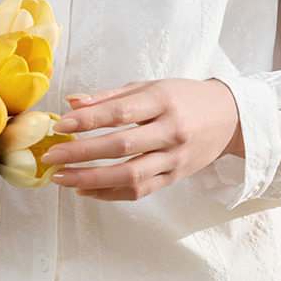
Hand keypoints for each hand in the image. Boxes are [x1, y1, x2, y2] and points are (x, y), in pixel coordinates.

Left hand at [41, 78, 242, 201]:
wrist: (229, 118)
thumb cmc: (183, 97)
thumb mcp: (150, 87)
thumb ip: (110, 96)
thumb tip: (72, 102)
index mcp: (163, 101)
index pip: (120, 112)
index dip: (88, 120)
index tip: (60, 125)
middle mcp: (170, 131)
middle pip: (121, 146)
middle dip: (82, 153)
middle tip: (52, 156)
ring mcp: (174, 158)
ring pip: (129, 175)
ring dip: (91, 179)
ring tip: (62, 178)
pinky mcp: (174, 178)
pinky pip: (139, 191)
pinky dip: (109, 193)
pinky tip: (85, 190)